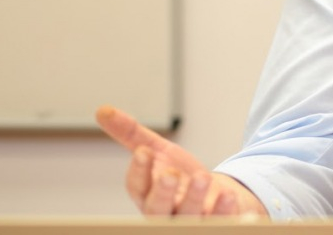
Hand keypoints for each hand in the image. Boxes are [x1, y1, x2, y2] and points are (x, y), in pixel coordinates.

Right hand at [96, 105, 266, 216]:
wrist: (217, 200)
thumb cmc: (182, 179)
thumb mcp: (160, 153)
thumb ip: (133, 135)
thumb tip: (102, 110)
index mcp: (149, 195)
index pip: (137, 187)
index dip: (139, 171)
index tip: (143, 152)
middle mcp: (167, 213)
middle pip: (158, 210)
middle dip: (162, 193)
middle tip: (170, 173)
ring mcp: (192, 222)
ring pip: (189, 218)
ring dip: (194, 199)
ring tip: (202, 176)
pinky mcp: (219, 224)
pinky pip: (222, 223)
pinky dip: (226, 213)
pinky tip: (229, 197)